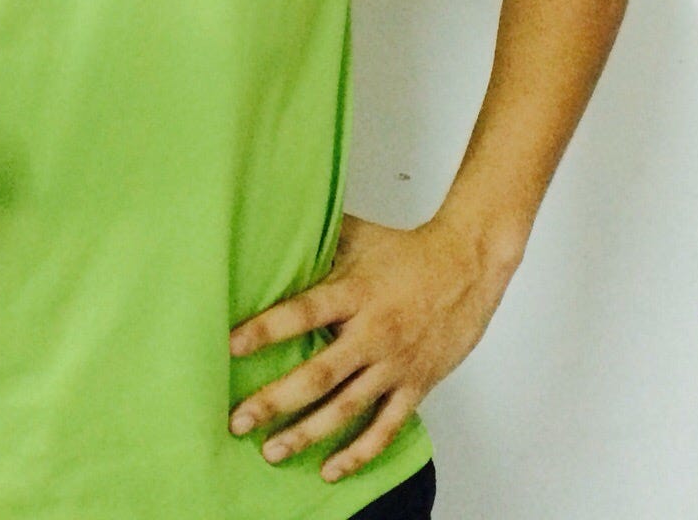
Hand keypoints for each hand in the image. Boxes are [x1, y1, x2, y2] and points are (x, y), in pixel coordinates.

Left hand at [227, 212, 518, 483]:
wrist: (466, 265)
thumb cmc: (408, 251)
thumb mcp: (360, 236)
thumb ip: (318, 239)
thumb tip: (274, 227)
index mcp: (355, 292)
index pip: (303, 313)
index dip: (266, 329)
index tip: (231, 346)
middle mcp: (373, 332)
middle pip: (319, 373)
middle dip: (275, 400)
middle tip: (239, 420)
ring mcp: (395, 363)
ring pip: (346, 408)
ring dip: (307, 433)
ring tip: (272, 450)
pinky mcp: (416, 384)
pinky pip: (386, 426)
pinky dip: (359, 452)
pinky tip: (331, 469)